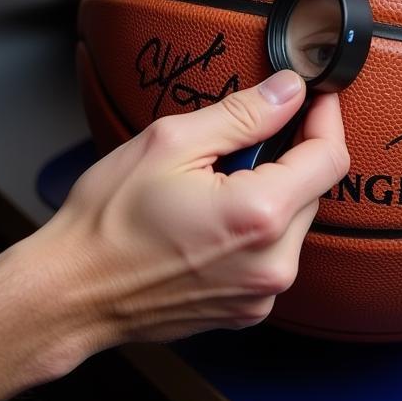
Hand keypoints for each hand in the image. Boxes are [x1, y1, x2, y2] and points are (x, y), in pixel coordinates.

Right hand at [27, 70, 349, 356]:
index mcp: (259, 216)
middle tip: (236, 142)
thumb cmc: (109, 219)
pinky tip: (210, 220)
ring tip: (212, 185)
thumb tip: (290, 90)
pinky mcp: (248, 310)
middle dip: (288, 155)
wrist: (72, 292)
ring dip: (270, 192)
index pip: (329, 157)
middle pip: (313, 188)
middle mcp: (273, 263)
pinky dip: (255, 227)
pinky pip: (272, 252)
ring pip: (294, 220)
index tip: (317, 94)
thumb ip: (244, 114)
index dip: (325, 118)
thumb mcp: (171, 141)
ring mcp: (261, 294)